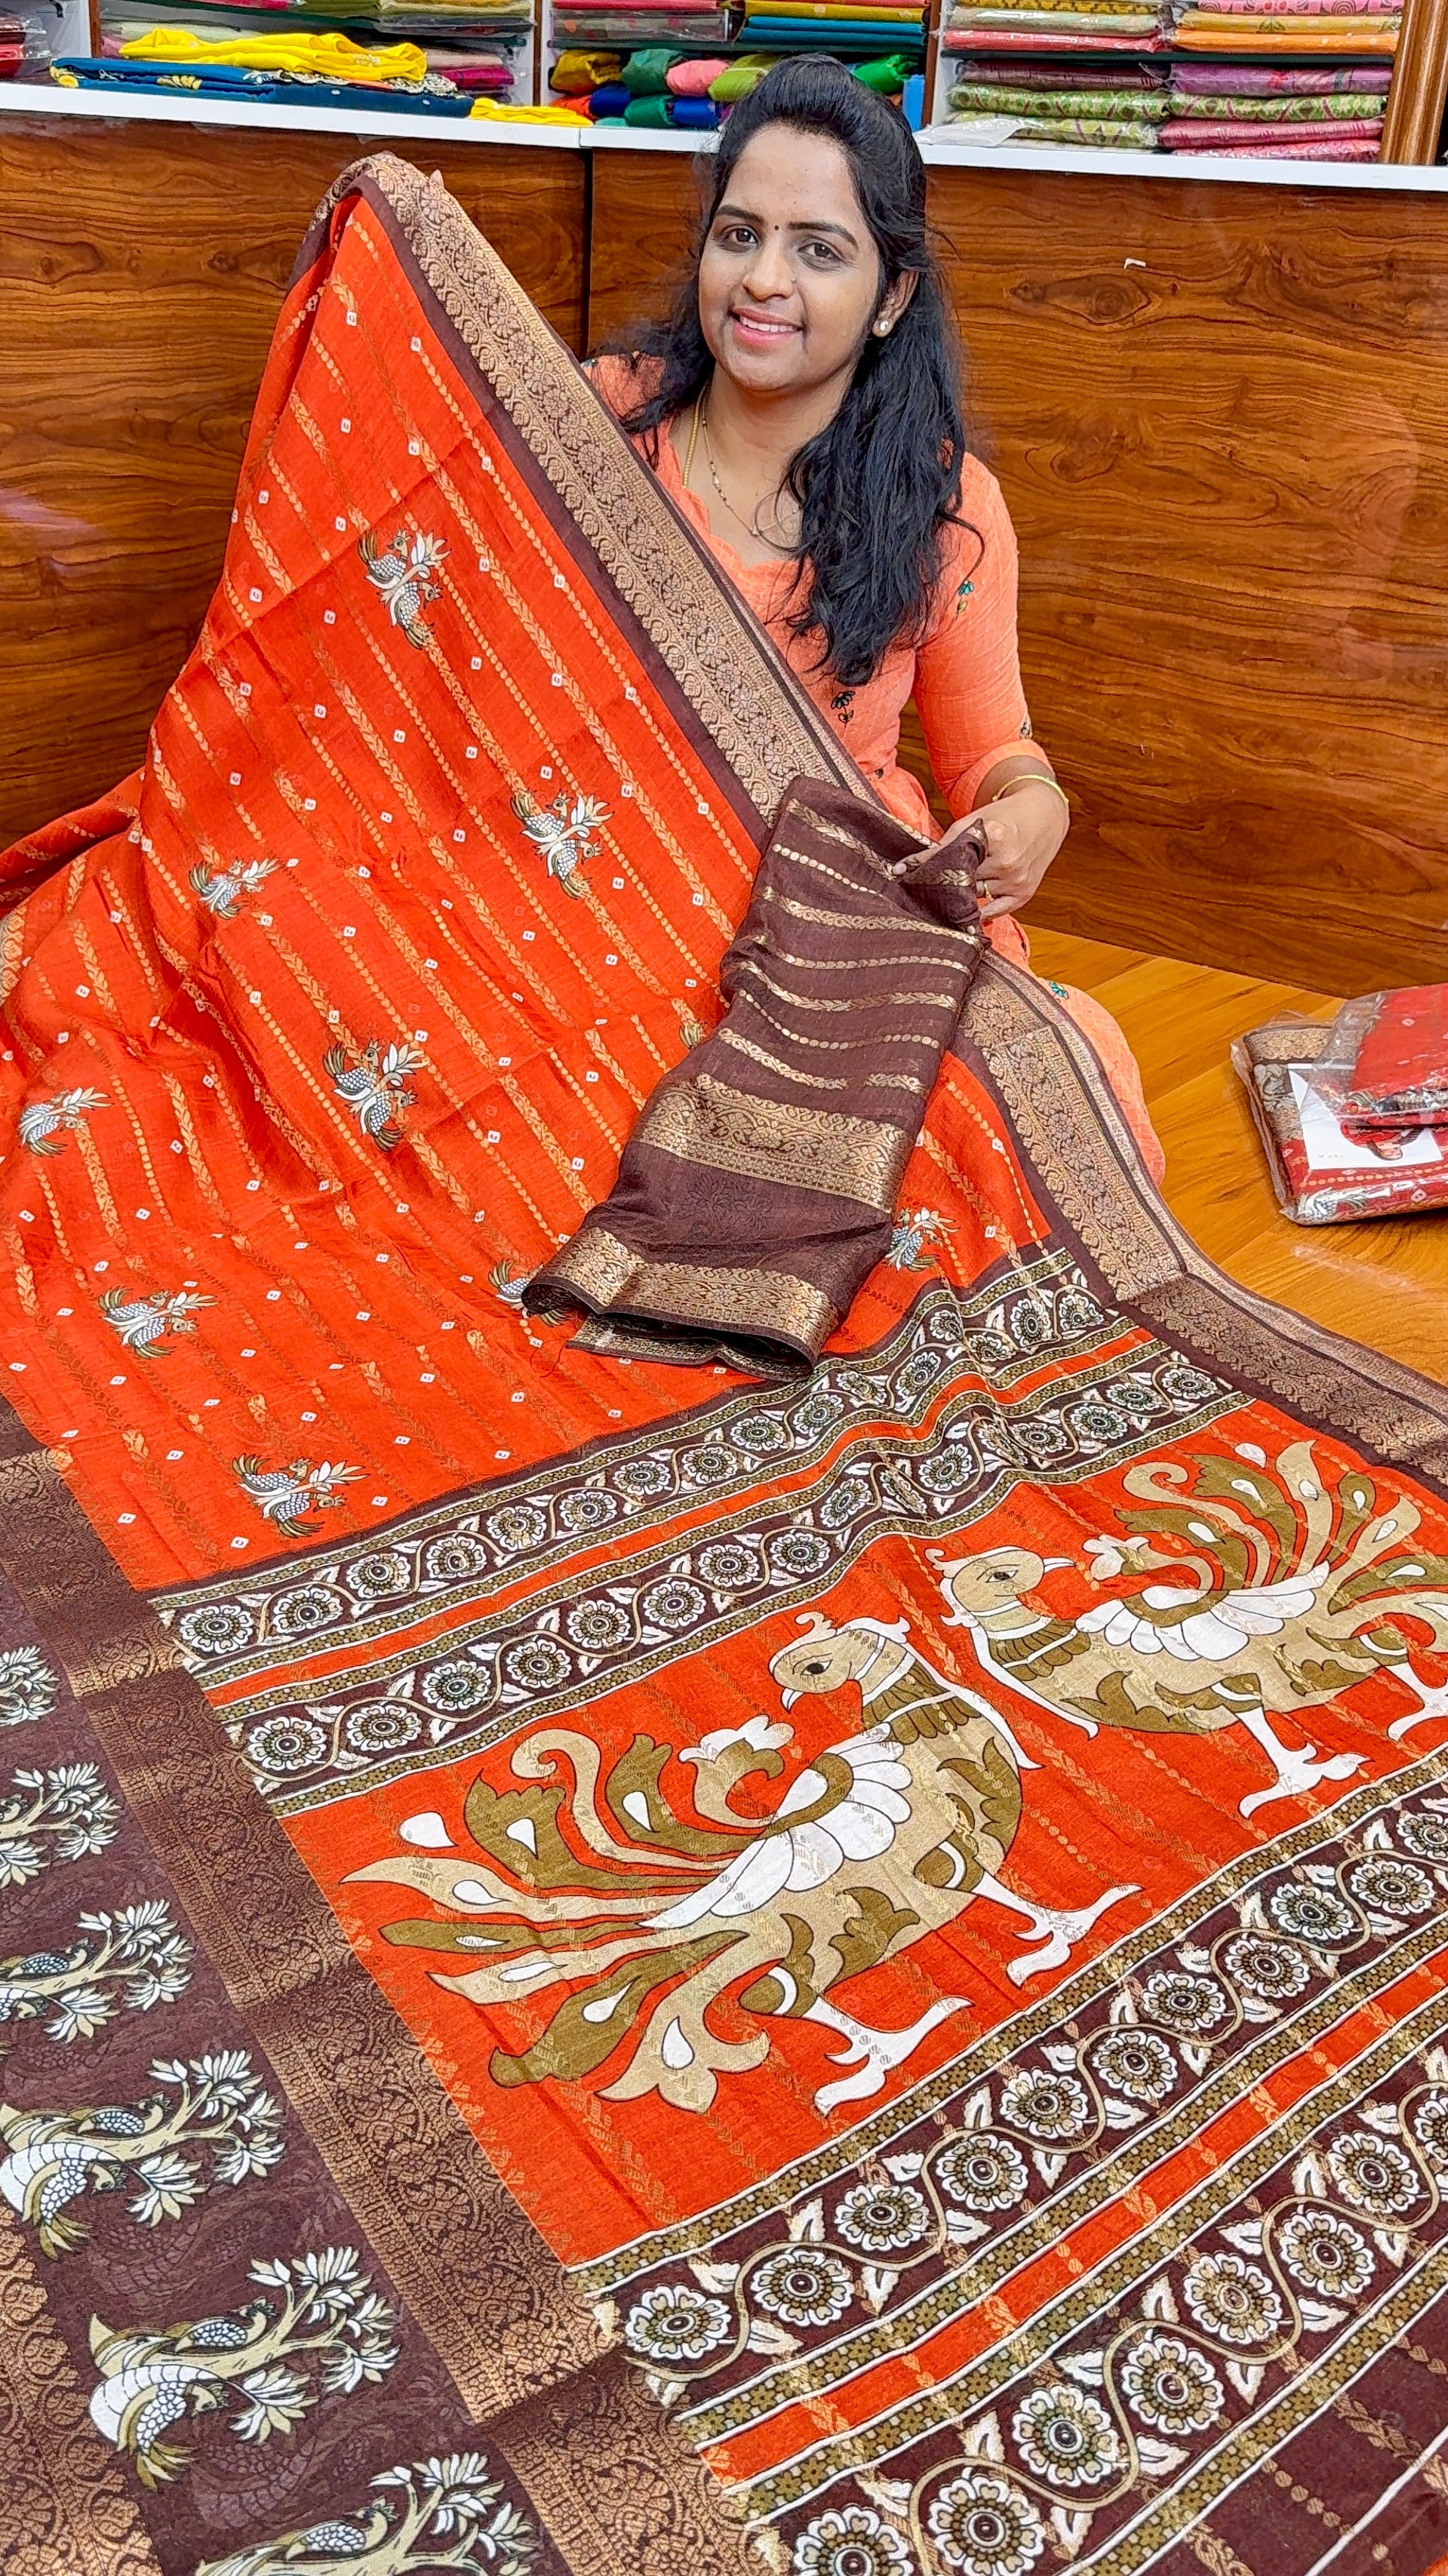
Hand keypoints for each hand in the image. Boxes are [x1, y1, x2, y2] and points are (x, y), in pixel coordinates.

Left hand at [893, 779, 1067, 922]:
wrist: (1044, 818)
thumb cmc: (1004, 817)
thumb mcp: (975, 820)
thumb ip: (947, 841)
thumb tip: (911, 865)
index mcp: (995, 836)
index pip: (951, 856)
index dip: (927, 864)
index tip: (902, 872)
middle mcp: (1008, 861)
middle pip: (962, 880)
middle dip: (941, 883)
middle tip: (920, 888)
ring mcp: (1017, 881)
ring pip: (975, 897)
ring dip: (957, 898)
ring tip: (940, 897)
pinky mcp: (1024, 894)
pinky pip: (994, 911)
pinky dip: (978, 912)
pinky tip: (964, 913)